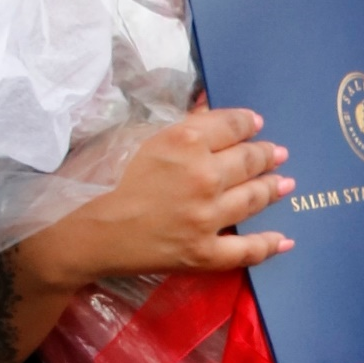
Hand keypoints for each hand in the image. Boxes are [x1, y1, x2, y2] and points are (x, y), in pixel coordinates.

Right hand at [17, 108, 294, 291]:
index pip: (232, 125)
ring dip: (273, 188)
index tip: (257, 124)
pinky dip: (268, 245)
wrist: (76, 231)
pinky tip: (286, 240)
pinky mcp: (202, 252)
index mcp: (186, 139)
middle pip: (249, 159)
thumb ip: (177, 124)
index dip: (248, 123)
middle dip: (267, 154)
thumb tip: (207, 110)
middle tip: (279, 153)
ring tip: (287, 183)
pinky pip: (245, 250)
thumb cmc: (96, 175)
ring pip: (253, 198)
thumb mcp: (135, 134)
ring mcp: (207, 216)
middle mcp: (204, 174)